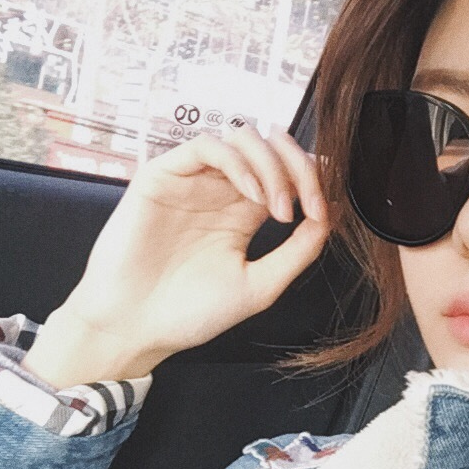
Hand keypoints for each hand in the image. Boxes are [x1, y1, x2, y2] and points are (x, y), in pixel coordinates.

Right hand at [23, 127, 330, 387]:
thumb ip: (299, 250)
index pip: (288, 174)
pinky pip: (206, 146)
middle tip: (309, 203)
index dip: (313, 180)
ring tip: (277, 209)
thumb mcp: (261, 285)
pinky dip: (238, 163)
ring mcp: (193, 181)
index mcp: (246, 213)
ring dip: (272, 166)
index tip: (325, 209)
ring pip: (243, 139)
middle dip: (300, 167)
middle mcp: (222, 191)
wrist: (136, 328)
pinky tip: (252, 195)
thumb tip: (333, 215)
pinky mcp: (162, 176)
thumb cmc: (191, 313)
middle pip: (272, 148)